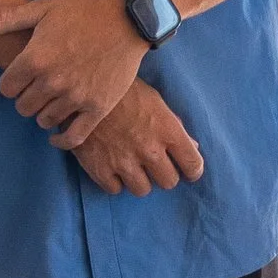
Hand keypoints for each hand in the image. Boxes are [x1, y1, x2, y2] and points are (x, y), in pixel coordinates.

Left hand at [0, 0, 145, 142]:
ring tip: (52, 101)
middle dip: (26, 98)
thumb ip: (4, 20)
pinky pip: (72, 137)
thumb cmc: (82, 11)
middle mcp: (52, 81)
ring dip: (44, 113)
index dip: (11, 83)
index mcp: (35, 58)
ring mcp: (75, 97)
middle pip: (23, 107)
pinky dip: (61, 141)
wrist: (128, 19)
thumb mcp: (42, 8)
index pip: (6, 88)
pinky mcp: (97, 109)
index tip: (21, 78)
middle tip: (37, 89)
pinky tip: (57, 135)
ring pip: (44, 121)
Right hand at [70, 79, 205, 196]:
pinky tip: (111, 165)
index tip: (187, 170)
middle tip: (154, 164)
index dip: (193, 170)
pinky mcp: (99, 169)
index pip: (193, 164)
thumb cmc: (124, 91)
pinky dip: (114, 180)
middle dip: (163, 173)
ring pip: (143, 190)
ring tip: (131, 165)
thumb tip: (193, 146)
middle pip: (169, 182)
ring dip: (139, 179)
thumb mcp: (155, 101)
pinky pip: (115, 190)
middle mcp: (149, 150)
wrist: (83, 87)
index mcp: (167, 130)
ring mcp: (124, 162)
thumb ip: (174, 126)